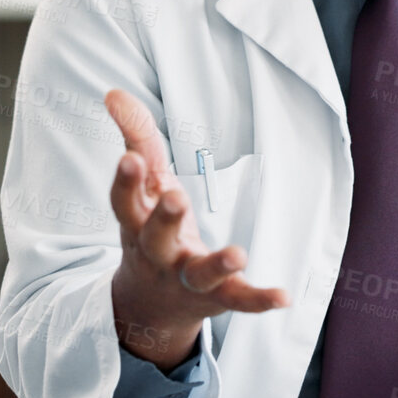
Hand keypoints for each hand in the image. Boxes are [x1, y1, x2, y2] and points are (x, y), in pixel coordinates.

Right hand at [104, 89, 287, 368]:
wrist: (150, 306)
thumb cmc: (150, 230)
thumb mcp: (144, 187)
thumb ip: (137, 138)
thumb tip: (113, 92)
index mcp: (138, 223)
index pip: (125, 202)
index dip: (126, 181)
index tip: (130, 158)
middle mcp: (159, 254)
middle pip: (156, 237)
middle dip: (164, 218)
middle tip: (176, 197)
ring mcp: (188, 279)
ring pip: (199, 274)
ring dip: (218, 264)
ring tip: (239, 254)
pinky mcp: (218, 297)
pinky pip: (239, 300)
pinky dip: (260, 300)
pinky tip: (284, 296)